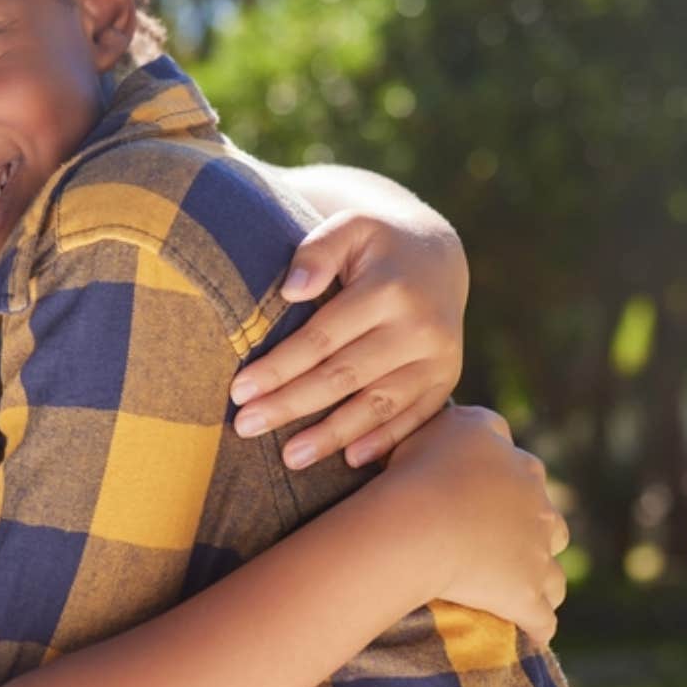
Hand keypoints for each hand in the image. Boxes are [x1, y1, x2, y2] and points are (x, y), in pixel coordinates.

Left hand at [230, 209, 467, 469]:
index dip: (278, 367)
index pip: (322, 338)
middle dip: (290, 405)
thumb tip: (292, 291)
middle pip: (343, 376)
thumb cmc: (375, 243)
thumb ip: (318, 251)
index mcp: (389, 290)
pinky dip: (383, 441)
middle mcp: (419, 328)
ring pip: (377, 405)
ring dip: (331, 435)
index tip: (238, 391)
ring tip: (289, 458)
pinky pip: (414, 417)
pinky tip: (349, 460)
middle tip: (245, 427)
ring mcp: (438, 358)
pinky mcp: (448, 379)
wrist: (436, 255)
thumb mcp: (349, 227)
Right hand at [376, 406, 567, 642]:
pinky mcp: (527, 595)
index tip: (482, 493)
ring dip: (541, 580)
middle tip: (499, 545)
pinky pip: (541, 619)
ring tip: (518, 591)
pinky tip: (529, 634)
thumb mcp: (438, 426)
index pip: (523, 469)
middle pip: (550, 521)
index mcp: (517, 463)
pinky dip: (537, 627)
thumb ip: (459, 424)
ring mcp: (536, 554)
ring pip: (553, 572)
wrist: (420, 522)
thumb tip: (461, 424)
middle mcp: (537, 505)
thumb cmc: (417, 470)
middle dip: (533, 532)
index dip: (506, 481)